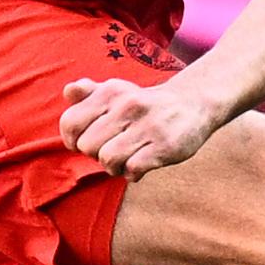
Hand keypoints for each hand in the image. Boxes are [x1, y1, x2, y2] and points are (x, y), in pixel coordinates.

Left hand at [60, 72, 229, 175]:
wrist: (194, 104)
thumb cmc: (146, 104)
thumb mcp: (118, 92)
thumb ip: (89, 93)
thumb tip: (69, 91)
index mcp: (111, 92)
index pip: (70, 123)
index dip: (73, 139)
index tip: (87, 142)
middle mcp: (128, 106)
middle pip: (87, 146)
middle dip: (96, 154)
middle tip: (112, 149)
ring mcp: (148, 126)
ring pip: (108, 159)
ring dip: (114, 167)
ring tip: (126, 160)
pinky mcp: (166, 146)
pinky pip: (133, 170)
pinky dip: (133, 173)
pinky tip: (142, 165)